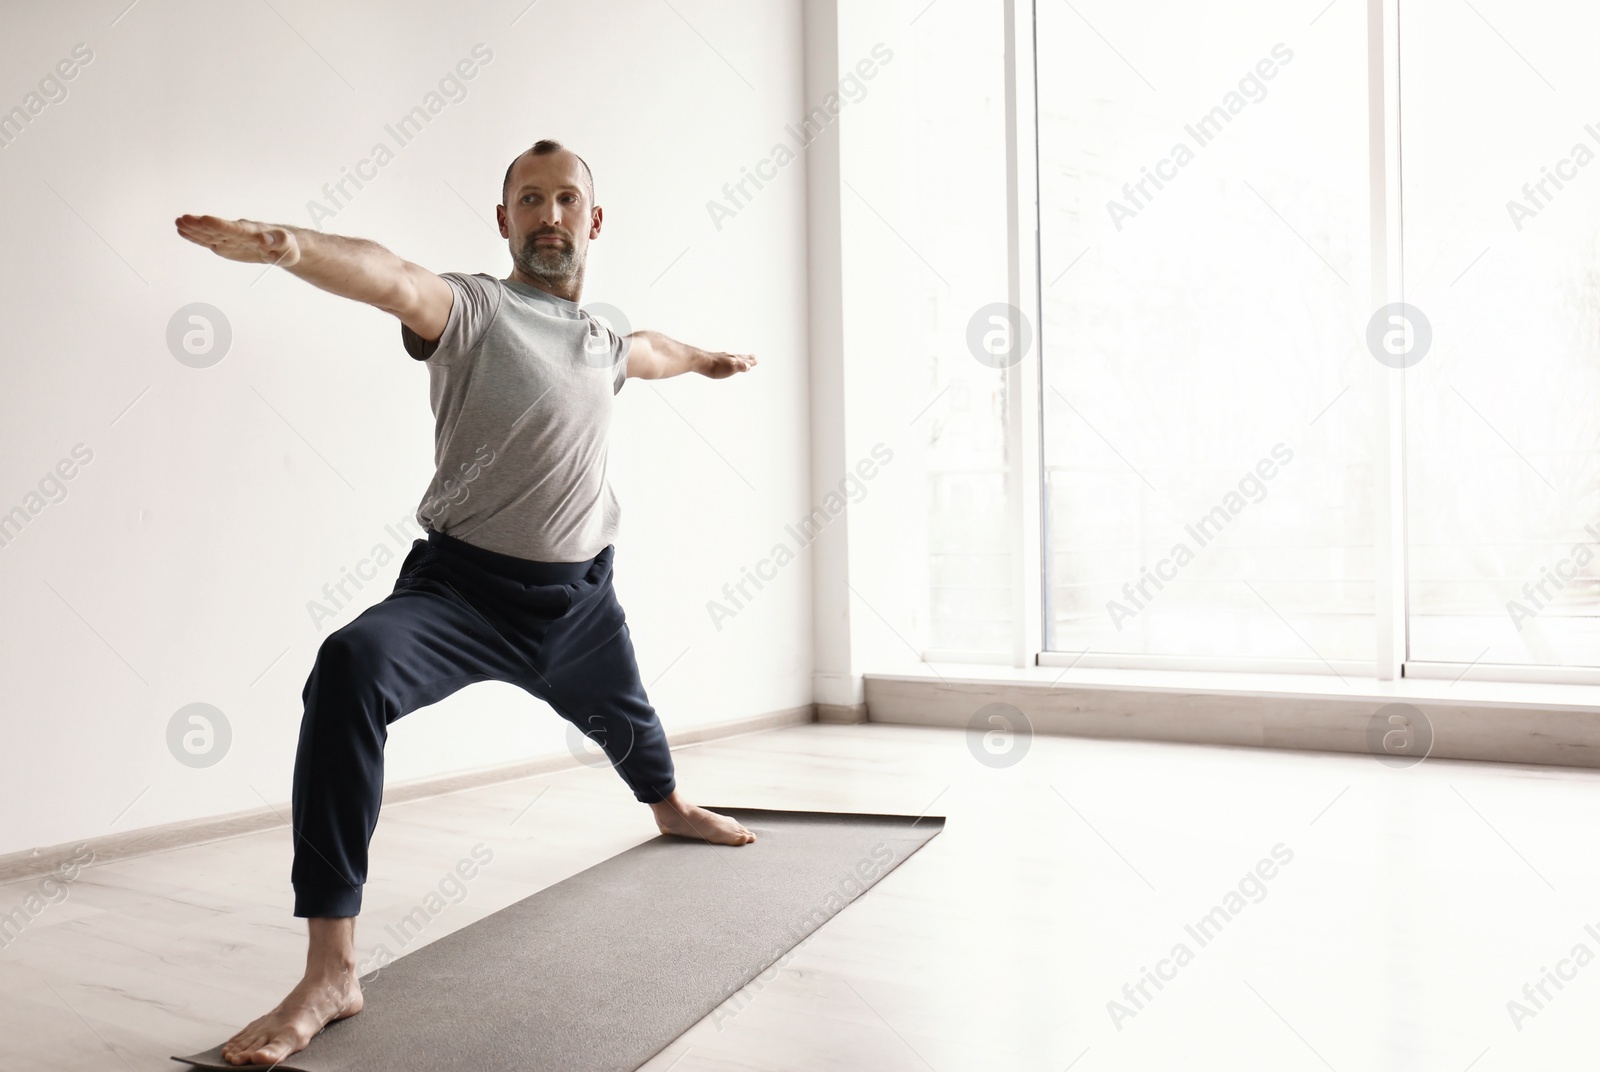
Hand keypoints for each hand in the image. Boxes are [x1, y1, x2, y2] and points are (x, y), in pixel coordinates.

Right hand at [175, 214, 301, 266]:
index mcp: (252, 232)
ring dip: (194, 229)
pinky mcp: (226, 245)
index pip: (234, 228)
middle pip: (217, 229)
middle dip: (201, 225)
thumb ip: (277, 242)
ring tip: (178, 223)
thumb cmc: (287, 246)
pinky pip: (209, 240)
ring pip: (210, 234)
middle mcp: (238, 232)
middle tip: (183, 219)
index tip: (205, 219)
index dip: (220, 225)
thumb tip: (265, 239)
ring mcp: (230, 238)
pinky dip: (196, 237)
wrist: (282, 246)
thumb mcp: (287, 246)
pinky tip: (183, 231)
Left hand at [699, 352, 756, 378]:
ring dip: (738, 357)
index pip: (746, 361)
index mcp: (734, 360)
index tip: (757, 359)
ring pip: (732, 356)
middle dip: (747, 357)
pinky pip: (723, 358)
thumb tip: (748, 367)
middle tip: (753, 356)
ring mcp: (721, 357)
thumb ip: (740, 367)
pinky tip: (723, 359)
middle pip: (740, 356)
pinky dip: (727, 358)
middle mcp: (729, 356)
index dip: (751, 361)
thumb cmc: (715, 367)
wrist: (699, 360)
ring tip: (739, 357)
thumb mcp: (731, 368)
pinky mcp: (712, 358)